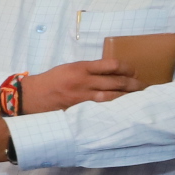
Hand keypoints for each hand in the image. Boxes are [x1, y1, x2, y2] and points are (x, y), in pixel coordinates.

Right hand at [22, 58, 140, 112]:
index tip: (133, 70)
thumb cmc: (50, 81)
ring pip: (112, 96)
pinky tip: (123, 108)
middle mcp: (83, 81)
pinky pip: (102, 108)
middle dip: (133, 84)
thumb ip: (87, 70)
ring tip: (139, 97)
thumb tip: (108, 72)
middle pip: (116, 81)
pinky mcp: (80, 109)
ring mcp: (82, 97)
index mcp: (81, 67)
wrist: (30, 96)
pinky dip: (114, 107)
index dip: (126, 67)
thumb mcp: (68, 68)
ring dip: (128, 97)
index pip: (111, 64)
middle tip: (143, 86)